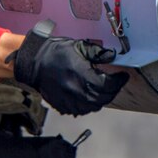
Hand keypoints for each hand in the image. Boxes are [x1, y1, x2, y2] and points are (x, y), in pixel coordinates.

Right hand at [7, 20, 128, 115]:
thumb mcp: (79, 46)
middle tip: (115, 83)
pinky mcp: (63, 105)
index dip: (119, 81)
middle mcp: (78, 91)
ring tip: (103, 90)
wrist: (34, 62)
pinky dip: (88, 105)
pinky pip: (81, 110)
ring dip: (101, 99)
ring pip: (93, 107)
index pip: (109, 85)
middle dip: (112, 91)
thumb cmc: (55, 52)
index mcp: (84, 76)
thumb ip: (97, 53)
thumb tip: (112, 55)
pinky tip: (89, 96)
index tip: (123, 76)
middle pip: (104, 98)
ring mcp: (70, 100)